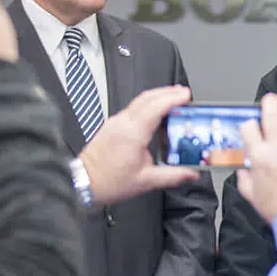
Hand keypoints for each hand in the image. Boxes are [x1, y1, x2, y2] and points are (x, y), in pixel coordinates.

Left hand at [79, 86, 198, 205]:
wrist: (84, 183)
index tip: (186, 95)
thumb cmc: (108, 182)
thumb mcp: (147, 181)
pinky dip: (148, 105)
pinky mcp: (112, 125)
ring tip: (173, 98)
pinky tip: (156, 112)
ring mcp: (115, 123)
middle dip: (168, 92)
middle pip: (147, 98)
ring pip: (139, 101)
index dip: (173, 99)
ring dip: (158, 96)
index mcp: (132, 134)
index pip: (155, 107)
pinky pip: (133, 108)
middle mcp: (122, 124)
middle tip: (184, 93)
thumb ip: (174, 175)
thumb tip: (192, 173)